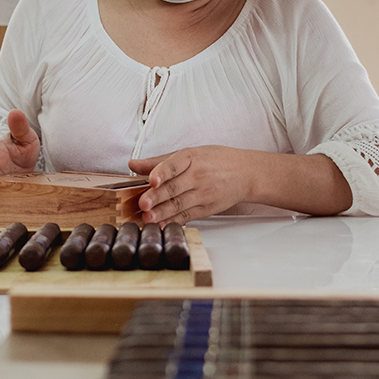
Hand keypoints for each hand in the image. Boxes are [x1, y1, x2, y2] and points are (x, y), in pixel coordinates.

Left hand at [128, 145, 254, 224]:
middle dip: (157, 197)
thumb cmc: (216, 160)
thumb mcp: (189, 153)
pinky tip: (161, 224)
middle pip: (174, 187)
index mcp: (192, 157)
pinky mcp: (206, 209)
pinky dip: (173, 221)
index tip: (151, 179)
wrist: (246, 173)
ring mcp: (203, 194)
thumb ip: (159, 161)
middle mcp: (198, 176)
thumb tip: (133, 164)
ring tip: (148, 218)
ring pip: (179, 204)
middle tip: (142, 204)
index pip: (175, 164)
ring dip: (162, 212)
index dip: (162, 172)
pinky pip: (187, 216)